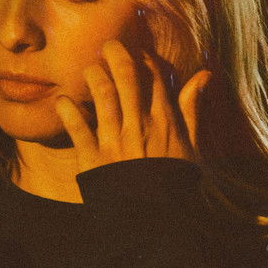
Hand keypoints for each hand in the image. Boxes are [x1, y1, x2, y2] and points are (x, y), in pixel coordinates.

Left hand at [54, 40, 211, 172]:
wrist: (156, 223)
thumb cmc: (177, 187)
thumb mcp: (192, 148)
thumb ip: (192, 110)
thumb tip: (204, 76)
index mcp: (164, 121)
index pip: (153, 77)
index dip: (144, 59)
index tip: (138, 53)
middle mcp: (139, 125)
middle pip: (126, 78)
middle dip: (116, 55)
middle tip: (108, 44)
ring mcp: (115, 141)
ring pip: (102, 96)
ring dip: (94, 77)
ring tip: (89, 69)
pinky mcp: (94, 160)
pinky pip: (78, 130)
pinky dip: (68, 113)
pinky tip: (62, 101)